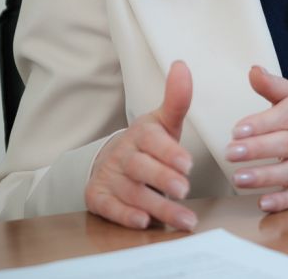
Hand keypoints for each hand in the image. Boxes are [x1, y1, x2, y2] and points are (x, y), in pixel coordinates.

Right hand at [85, 60, 196, 230]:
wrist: (111, 162)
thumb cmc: (148, 145)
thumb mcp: (164, 122)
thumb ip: (177, 100)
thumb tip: (181, 65)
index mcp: (141, 133)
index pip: (152, 140)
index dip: (169, 152)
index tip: (187, 164)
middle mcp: (123, 155)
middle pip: (141, 167)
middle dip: (163, 178)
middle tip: (185, 189)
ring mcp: (110, 177)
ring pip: (132, 192)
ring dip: (158, 207)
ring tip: (184, 220)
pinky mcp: (99, 198)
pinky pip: (110, 208)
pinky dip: (126, 216)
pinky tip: (143, 222)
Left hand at [225, 65, 287, 212]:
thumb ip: (273, 86)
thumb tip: (253, 71)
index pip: (283, 117)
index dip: (260, 124)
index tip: (237, 129)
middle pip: (286, 145)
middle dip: (257, 150)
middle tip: (231, 152)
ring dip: (265, 177)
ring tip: (239, 178)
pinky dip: (282, 202)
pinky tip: (263, 203)